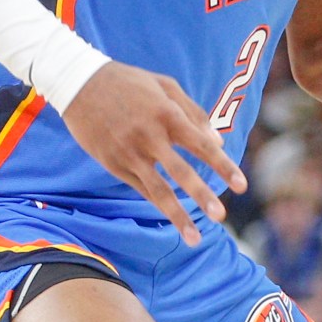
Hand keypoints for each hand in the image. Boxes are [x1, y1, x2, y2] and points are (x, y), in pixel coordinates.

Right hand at [58, 62, 244, 245]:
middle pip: (180, 171)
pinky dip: (159, 204)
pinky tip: (175, 218)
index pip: (201, 145)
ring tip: (195, 239)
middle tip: (221, 216)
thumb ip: (194, 113)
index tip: (243, 186)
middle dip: (201, 195)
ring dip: (178, 215)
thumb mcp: (165, 86)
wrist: (77, 82)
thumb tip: (219, 141)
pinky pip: (141, 187)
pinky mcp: (112, 163)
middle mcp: (149, 136)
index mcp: (166, 114)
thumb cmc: (129, 82)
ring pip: (157, 189)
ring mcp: (129, 152)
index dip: (223, 166)